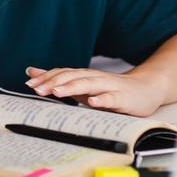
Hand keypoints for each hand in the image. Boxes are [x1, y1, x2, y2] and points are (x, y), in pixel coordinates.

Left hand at [25, 66, 167, 116]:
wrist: (147, 88)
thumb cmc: (112, 89)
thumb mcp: (83, 84)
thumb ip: (60, 80)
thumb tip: (32, 73)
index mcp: (85, 76)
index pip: (63, 73)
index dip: (46, 78)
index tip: (30, 84)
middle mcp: (95, 78)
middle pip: (72, 77)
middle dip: (54, 83)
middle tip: (37, 89)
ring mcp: (109, 87)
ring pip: (89, 85)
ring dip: (72, 88)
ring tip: (57, 92)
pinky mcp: (123, 98)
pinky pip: (111, 98)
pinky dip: (101, 99)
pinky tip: (93, 102)